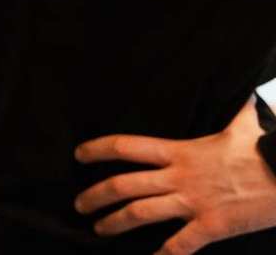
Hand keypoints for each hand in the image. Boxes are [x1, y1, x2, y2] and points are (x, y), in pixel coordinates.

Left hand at [74, 98, 275, 254]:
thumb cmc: (269, 151)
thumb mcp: (246, 125)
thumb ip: (238, 113)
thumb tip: (249, 94)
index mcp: (182, 151)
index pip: (127, 146)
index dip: (98, 149)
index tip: (79, 154)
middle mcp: (181, 177)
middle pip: (123, 185)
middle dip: (94, 195)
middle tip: (78, 204)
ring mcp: (195, 203)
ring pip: (140, 213)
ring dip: (114, 223)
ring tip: (99, 229)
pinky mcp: (213, 226)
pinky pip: (180, 245)